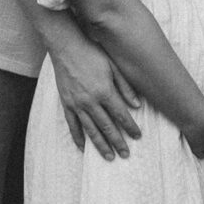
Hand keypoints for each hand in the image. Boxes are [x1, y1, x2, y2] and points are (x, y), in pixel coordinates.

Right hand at [48, 33, 141, 159]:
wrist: (66, 46)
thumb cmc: (92, 52)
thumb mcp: (113, 65)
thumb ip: (125, 86)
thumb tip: (137, 104)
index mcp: (104, 91)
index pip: (121, 115)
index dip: (130, 127)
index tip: (138, 136)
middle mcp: (91, 101)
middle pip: (107, 127)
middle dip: (118, 142)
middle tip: (126, 154)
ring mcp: (77, 104)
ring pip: (91, 130)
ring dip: (101, 145)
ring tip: (109, 157)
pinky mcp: (66, 104)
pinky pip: (72, 125)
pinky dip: (78, 137)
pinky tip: (83, 147)